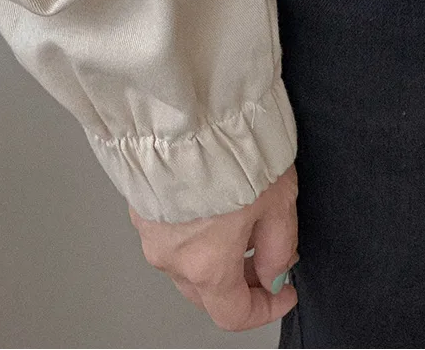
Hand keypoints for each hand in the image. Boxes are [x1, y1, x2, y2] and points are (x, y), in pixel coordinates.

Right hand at [129, 163, 298, 331]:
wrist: (186, 109)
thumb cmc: (231, 147)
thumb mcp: (278, 201)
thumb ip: (278, 247)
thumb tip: (275, 274)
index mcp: (207, 265)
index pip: (233, 314)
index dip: (265, 308)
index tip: (283, 293)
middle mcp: (173, 257)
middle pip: (207, 292)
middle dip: (241, 282)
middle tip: (267, 257)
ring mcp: (151, 233)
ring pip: (187, 263)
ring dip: (215, 255)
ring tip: (242, 222)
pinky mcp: (141, 207)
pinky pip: (171, 234)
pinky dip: (195, 232)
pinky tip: (214, 204)